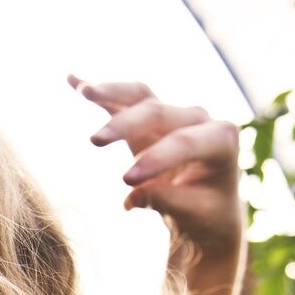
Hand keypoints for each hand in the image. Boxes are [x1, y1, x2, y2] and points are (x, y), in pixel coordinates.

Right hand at [67, 74, 244, 267]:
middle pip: (158, 113)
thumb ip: (167, 201)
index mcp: (221, 140)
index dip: (155, 157)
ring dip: (112, 91)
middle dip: (126, 124)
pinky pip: (125, 100)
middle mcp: (199, 119)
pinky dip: (102, 92)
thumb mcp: (194, 214)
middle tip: (94, 141)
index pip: (185, 142)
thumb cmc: (205, 212)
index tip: (125, 181)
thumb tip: (132, 196)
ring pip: (141, 96)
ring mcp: (173, 114)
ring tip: (85, 92)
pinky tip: (73, 80)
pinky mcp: (150, 117)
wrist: (207, 207)